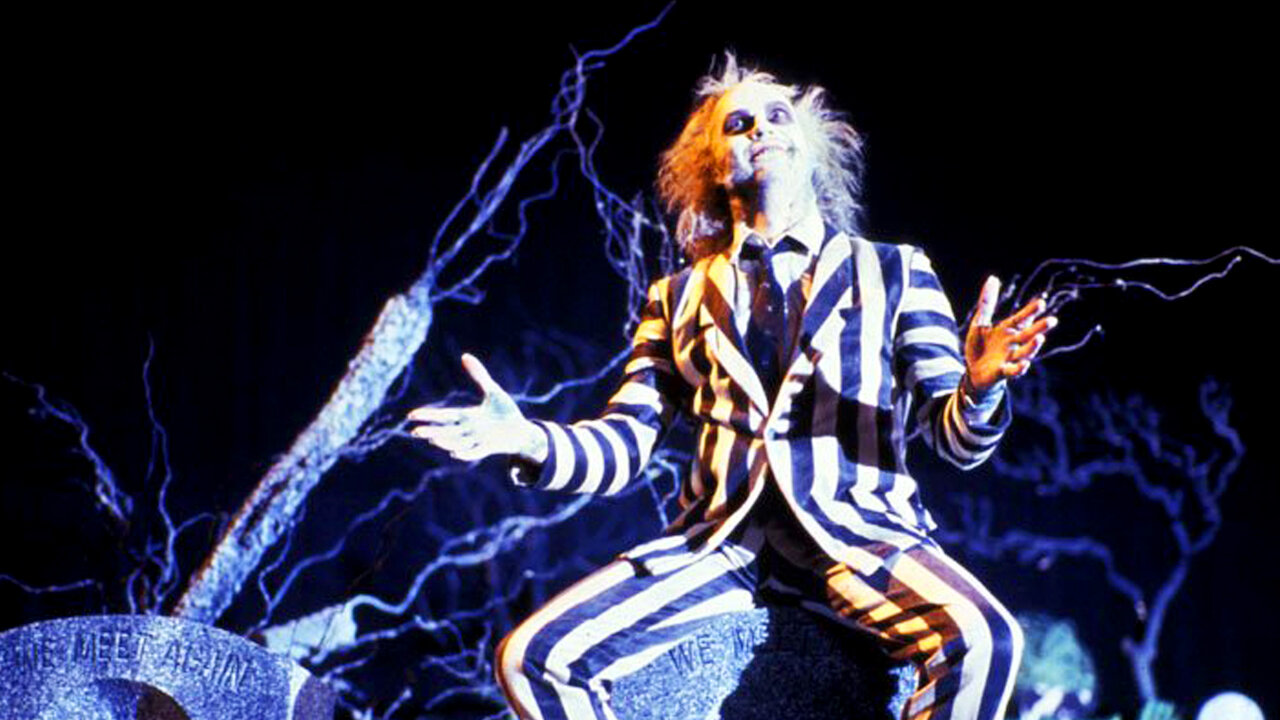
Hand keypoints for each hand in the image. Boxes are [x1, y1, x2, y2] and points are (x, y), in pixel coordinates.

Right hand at [407, 354, 547, 462]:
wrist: (522, 432)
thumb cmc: (505, 411)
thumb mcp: (492, 390)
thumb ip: (478, 374)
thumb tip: (465, 356)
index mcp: (467, 416)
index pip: (444, 415)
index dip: (428, 415)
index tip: (411, 415)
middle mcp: (470, 429)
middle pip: (446, 430)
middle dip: (431, 431)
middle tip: (414, 432)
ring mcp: (479, 440)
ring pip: (458, 442)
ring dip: (445, 442)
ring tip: (432, 439)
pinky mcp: (491, 447)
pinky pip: (475, 452)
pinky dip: (466, 453)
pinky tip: (455, 453)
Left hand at [963, 276, 1056, 391]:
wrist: (973, 372)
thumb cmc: (980, 347)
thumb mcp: (980, 323)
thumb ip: (987, 303)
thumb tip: (993, 278)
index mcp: (1009, 330)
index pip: (1022, 318)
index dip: (1031, 311)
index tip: (1041, 302)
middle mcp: (1013, 343)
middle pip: (1029, 334)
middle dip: (1040, 328)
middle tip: (1052, 320)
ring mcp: (1009, 358)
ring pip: (1025, 352)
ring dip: (1033, 347)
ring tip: (1040, 339)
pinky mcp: (1002, 372)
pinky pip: (1013, 371)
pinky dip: (1019, 368)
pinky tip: (1024, 364)